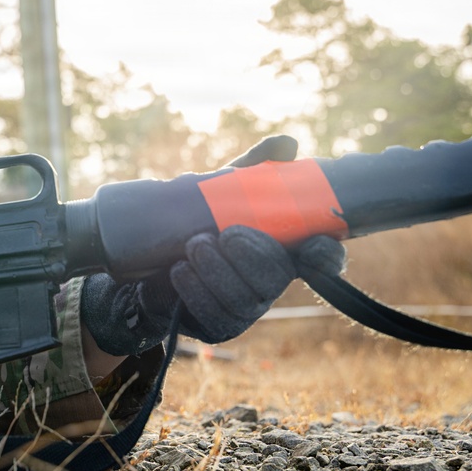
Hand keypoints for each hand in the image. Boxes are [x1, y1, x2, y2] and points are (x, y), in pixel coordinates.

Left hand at [82, 136, 346, 353]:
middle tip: (225, 234)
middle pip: (276, 278)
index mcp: (280, 249)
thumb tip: (286, 142)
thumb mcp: (217, 192)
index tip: (317, 244)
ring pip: (243, 299)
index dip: (327, 255)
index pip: (323, 258)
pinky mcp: (217, 328)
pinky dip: (195, 291)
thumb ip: (250, 171)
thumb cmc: (194, 223)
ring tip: (193, 246)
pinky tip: (179, 271)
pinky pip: (213, 317)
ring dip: (217, 270)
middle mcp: (269, 283)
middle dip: (253, 255)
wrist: (143, 262)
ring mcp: (244, 309)